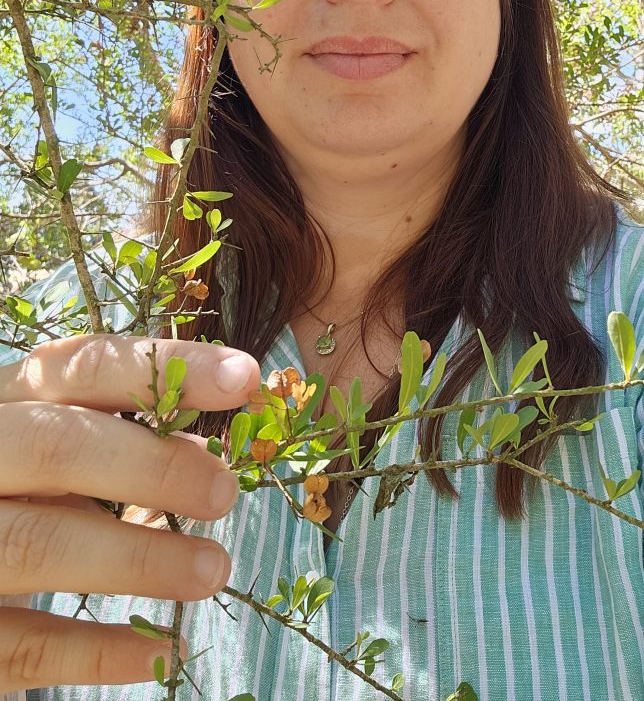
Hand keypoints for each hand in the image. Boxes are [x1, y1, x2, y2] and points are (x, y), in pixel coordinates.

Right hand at [0, 334, 260, 691]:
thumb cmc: (11, 493)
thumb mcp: (48, 452)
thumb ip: (117, 442)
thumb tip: (207, 450)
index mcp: (4, 402)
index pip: (82, 366)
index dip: (165, 368)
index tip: (245, 378)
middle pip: (57, 445)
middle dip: (153, 466)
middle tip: (224, 491)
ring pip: (40, 542)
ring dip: (140, 559)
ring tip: (214, 570)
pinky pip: (24, 643)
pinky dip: (97, 651)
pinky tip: (161, 652)